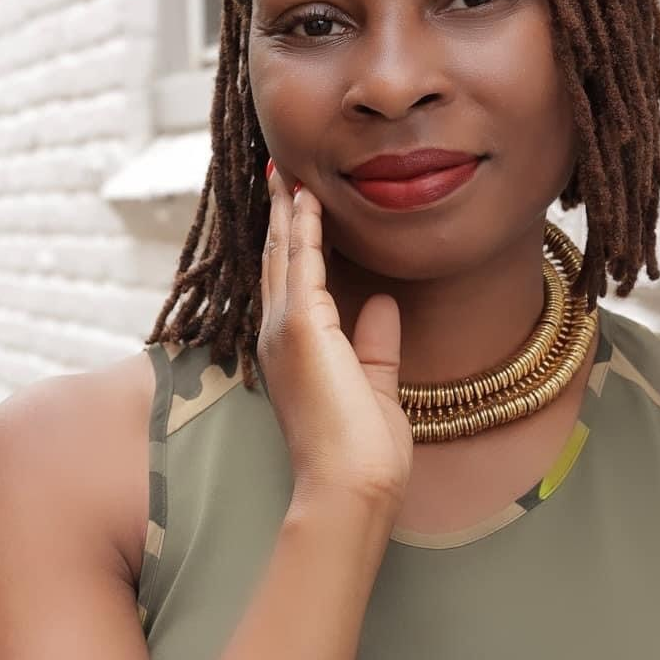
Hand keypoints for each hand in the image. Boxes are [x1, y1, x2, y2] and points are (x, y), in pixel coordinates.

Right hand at [258, 162, 412, 511]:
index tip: (297, 207)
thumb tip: (381, 302)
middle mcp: (278, 337)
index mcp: (294, 352)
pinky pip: (301, 264)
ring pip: (283, 255)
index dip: (293, 244)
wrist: (351, 486)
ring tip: (289, 172)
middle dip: (282, 217)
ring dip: (288, 211)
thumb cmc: (362, 453)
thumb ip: (375, 344)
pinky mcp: (301, 329)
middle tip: (282, 173)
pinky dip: (305, 229)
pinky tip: (310, 200)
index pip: (291, 285)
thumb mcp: (373, 386)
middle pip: (277, 262)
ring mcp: (284, 331)